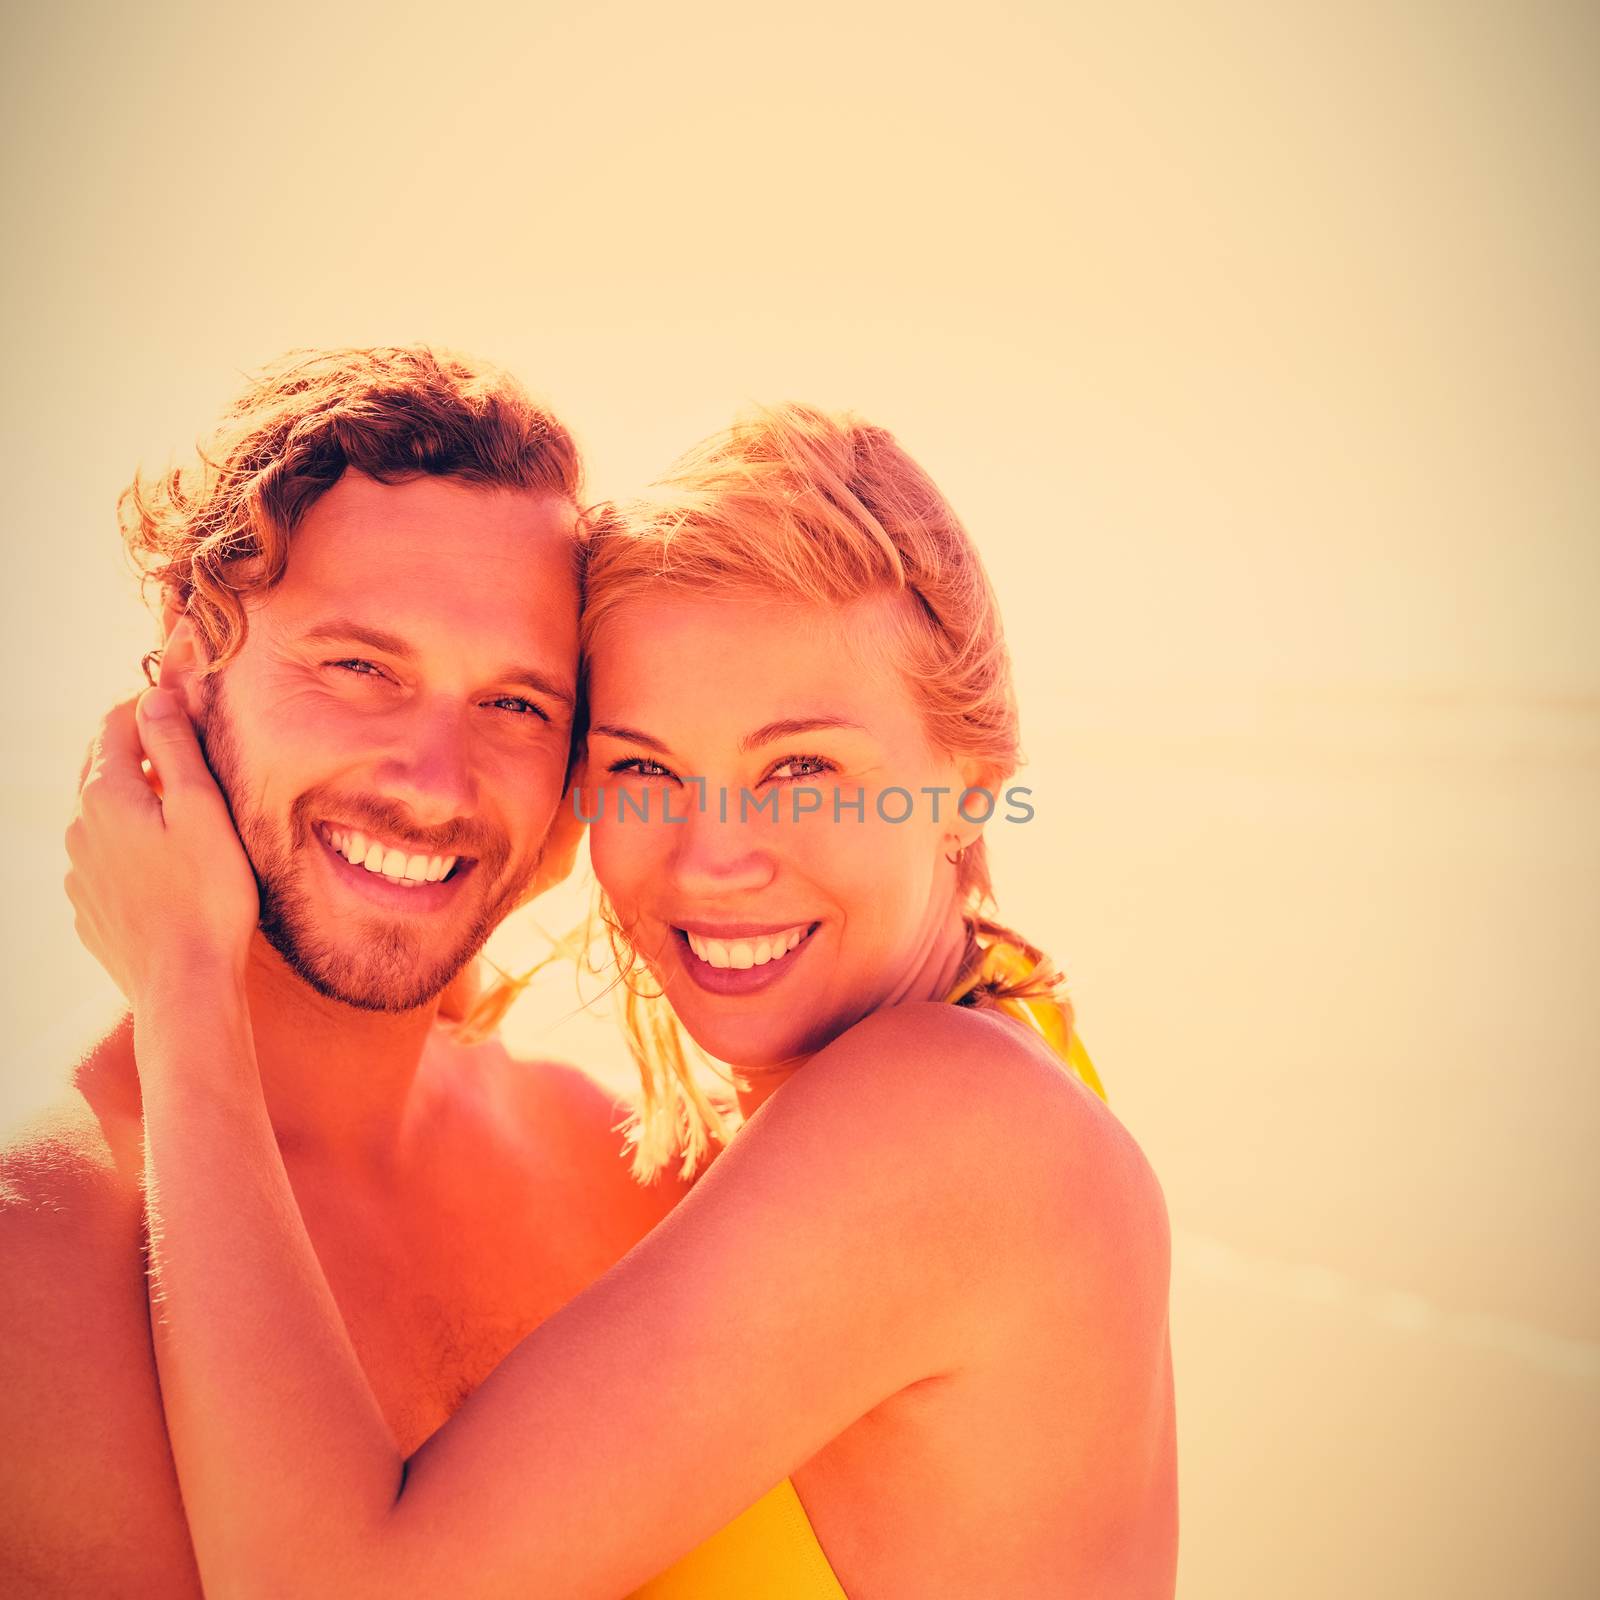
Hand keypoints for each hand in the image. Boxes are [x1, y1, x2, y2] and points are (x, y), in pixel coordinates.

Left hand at [66, 689, 259, 1003]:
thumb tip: (154, 697)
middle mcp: (79, 828)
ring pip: (102, 815)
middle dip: (138, 750)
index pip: (116, 725)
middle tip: (184, 749)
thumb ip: (175, 747)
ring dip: (136, 801)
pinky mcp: (89, 906)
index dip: (150, 707)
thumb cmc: (207, 894)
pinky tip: (166, 863)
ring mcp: (79, 871)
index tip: (184, 706)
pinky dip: (130, 845)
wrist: (184, 984)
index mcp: (106, 796)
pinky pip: (104, 858)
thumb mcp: (203, 809)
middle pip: (101, 766)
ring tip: (182, 811)